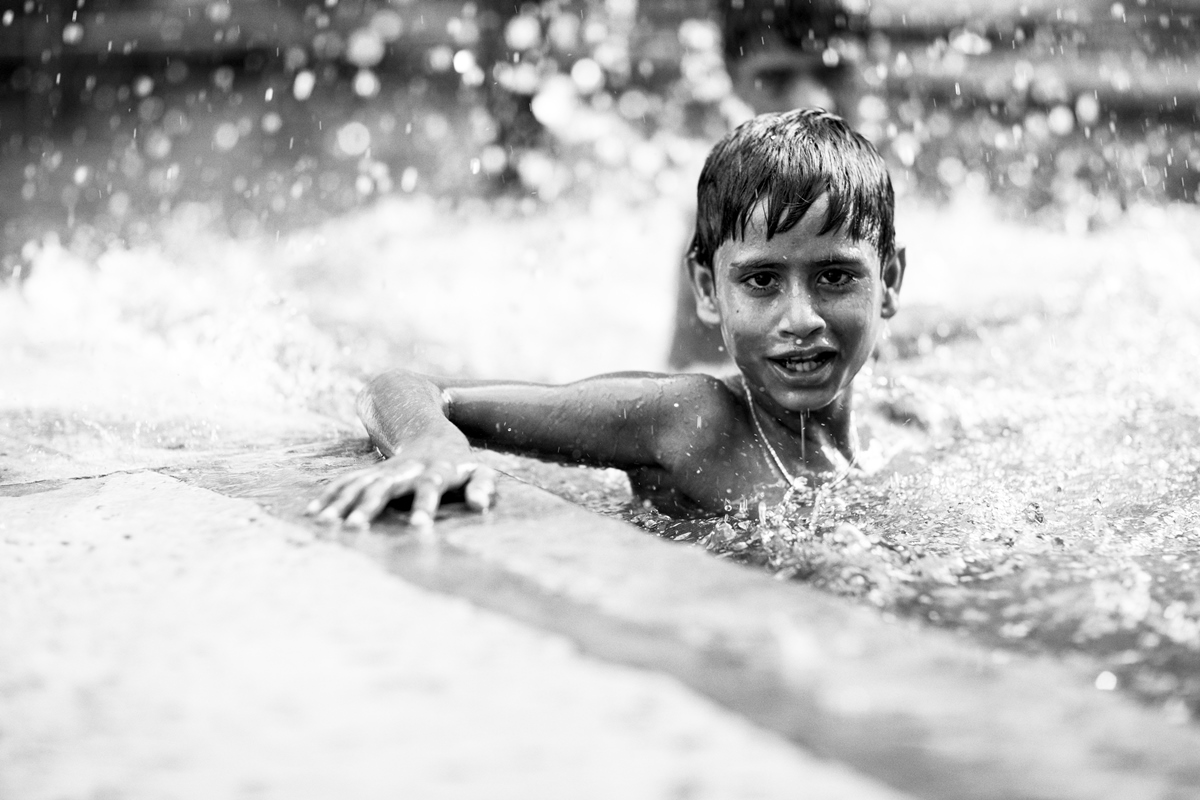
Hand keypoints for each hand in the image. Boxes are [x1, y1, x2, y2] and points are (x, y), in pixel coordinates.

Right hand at [306, 454, 496, 527]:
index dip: (425, 505)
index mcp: (435, 470)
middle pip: (386, 486)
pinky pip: (347, 483)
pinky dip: (330, 496)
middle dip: (369, 506)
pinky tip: (313, 513)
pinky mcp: (370, 473)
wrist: (431, 433)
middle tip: (355, 528)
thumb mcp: (479, 471)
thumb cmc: (460, 462)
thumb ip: (483, 486)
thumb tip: (481, 505)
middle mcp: (406, 469)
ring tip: (327, 523)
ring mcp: (385, 470)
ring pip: (361, 484)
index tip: (419, 527)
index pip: (430, 487)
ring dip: (343, 502)